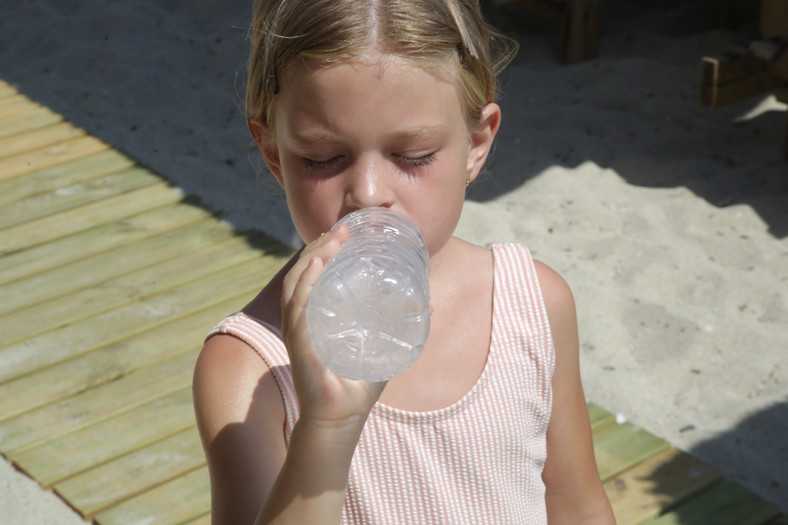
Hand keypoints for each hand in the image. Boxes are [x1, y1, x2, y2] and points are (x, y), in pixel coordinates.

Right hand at [281, 226, 386, 432]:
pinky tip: (316, 265)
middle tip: (342, 229)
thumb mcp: (384, 348)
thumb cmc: (358, 386)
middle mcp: (304, 319)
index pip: (315, 275)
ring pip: (298, 283)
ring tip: (331, 239)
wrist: (343, 420)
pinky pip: (297, 308)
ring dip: (313, 257)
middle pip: (304, 273)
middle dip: (321, 247)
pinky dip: (305, 284)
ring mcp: (299, 330)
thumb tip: (428, 304)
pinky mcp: (300, 344)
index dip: (326, 251)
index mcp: (319, 316)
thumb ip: (402, 326)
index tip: (344, 232)